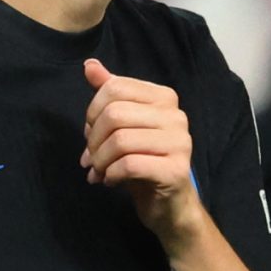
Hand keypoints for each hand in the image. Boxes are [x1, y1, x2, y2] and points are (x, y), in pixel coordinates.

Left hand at [82, 58, 199, 245]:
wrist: (168, 205)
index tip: (92, 134)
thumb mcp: (123, 125)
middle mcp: (176, 116)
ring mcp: (180, 143)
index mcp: (164, 98)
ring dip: (100, 160)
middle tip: (92, 158)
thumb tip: (90, 66)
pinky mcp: (176, 170)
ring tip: (100, 172)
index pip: (115, 88)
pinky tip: (111, 181)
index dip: (93, 112)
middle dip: (94, 140)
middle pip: (114, 114)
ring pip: (120, 140)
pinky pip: (129, 165)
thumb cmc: (143, 162)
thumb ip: (109, 95)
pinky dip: (111, 175)